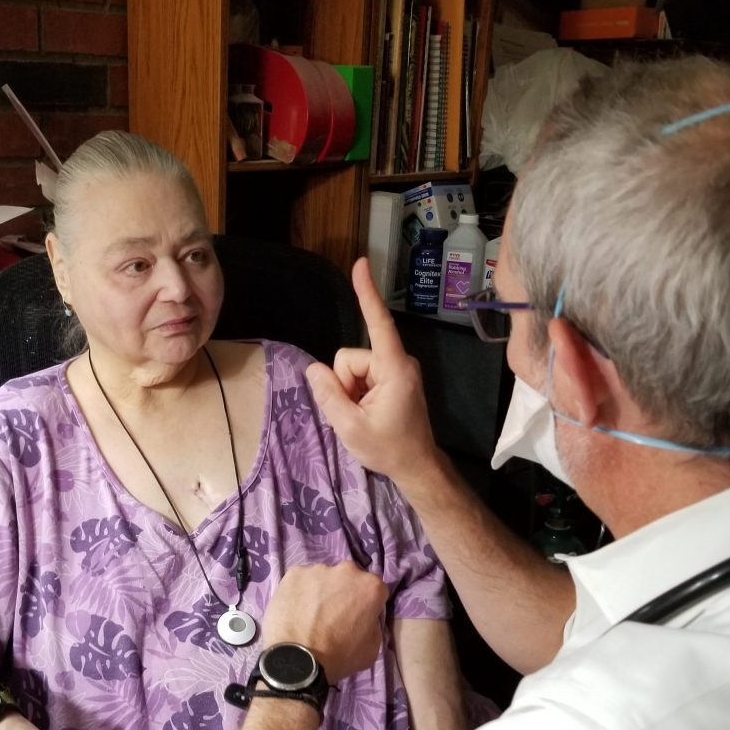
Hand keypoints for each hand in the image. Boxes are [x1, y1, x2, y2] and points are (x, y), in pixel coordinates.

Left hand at [263, 562, 387, 682]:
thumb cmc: (340, 655)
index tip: (357, 617)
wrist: (299, 659)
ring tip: (310, 615)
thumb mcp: (372, 646)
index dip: (367, 605)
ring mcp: (318, 569)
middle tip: (333, 615)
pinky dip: (299, 592)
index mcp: (371, 586)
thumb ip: (373, 623)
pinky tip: (295, 611)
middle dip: (344, 593)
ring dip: (321, 592)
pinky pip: (301, 581)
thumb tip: (364, 618)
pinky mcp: (294, 573)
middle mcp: (347, 570)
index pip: (374, 591)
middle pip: (349, 579)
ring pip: (323, 578)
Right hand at [305, 258, 441, 497]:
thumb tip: (313, 369)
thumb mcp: (350, 427)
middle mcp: (398, 361)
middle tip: (358, 414)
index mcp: (394, 368)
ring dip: (350, 392)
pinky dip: (357, 394)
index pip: (377, 323)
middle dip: (344, 384)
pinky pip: (361, 376)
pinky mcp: (393, 377)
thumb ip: (328, 395)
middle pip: (349, 358)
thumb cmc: (388, 448)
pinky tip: (368, 413)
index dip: (366, 293)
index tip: (361, 263)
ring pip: (352, 368)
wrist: (416, 466)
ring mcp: (396, 369)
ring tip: (365, 416)